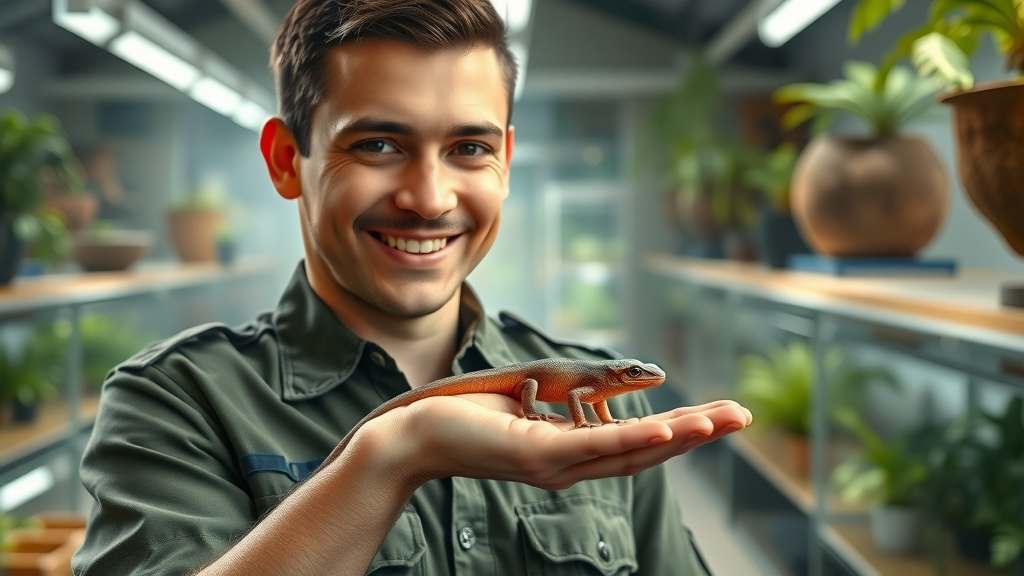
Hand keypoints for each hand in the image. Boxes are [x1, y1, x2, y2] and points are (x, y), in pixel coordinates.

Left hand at [357, 395, 751, 491]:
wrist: (414, 432)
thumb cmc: (468, 415)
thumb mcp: (529, 402)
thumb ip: (568, 403)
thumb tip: (602, 392)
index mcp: (571, 453)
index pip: (635, 444)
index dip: (679, 432)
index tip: (717, 415)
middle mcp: (571, 466)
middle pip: (645, 454)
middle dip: (697, 434)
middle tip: (743, 418)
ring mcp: (556, 465)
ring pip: (629, 452)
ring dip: (680, 436)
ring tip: (721, 421)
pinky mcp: (537, 456)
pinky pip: (595, 446)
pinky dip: (636, 439)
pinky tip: (669, 432)